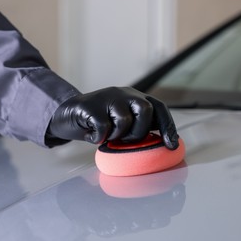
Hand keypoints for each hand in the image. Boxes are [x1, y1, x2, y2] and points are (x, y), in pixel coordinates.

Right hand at [47, 87, 178, 148]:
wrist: (68, 114)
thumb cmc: (99, 122)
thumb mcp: (121, 122)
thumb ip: (137, 126)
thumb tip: (160, 145)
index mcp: (135, 98)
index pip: (159, 108)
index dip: (168, 127)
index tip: (172, 146)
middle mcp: (124, 94)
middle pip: (145, 110)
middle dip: (139, 132)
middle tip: (125, 140)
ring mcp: (107, 98)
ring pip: (124, 119)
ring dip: (116, 136)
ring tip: (107, 136)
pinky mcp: (90, 106)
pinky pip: (103, 127)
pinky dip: (99, 138)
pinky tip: (93, 135)